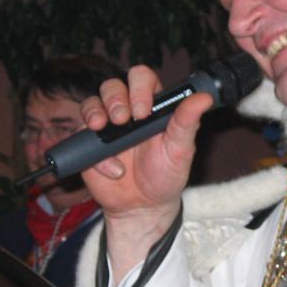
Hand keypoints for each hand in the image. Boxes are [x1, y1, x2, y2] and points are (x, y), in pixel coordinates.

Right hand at [79, 64, 211, 276]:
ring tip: (104, 128)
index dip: (139, 87)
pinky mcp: (89, 146)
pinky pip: (82, 137)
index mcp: (151, 106)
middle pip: (111, 86)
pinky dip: (97, 154)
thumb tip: (204, 97)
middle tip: (123, 120)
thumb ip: (187, 122)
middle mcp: (126, 111)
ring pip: (91, 103)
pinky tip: (115, 170)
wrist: (143, 208)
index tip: (143, 111)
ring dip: (95, 112)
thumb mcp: (180, 150)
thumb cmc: (165, 175)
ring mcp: (105, 127)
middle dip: (114, 98)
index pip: (141, 78)